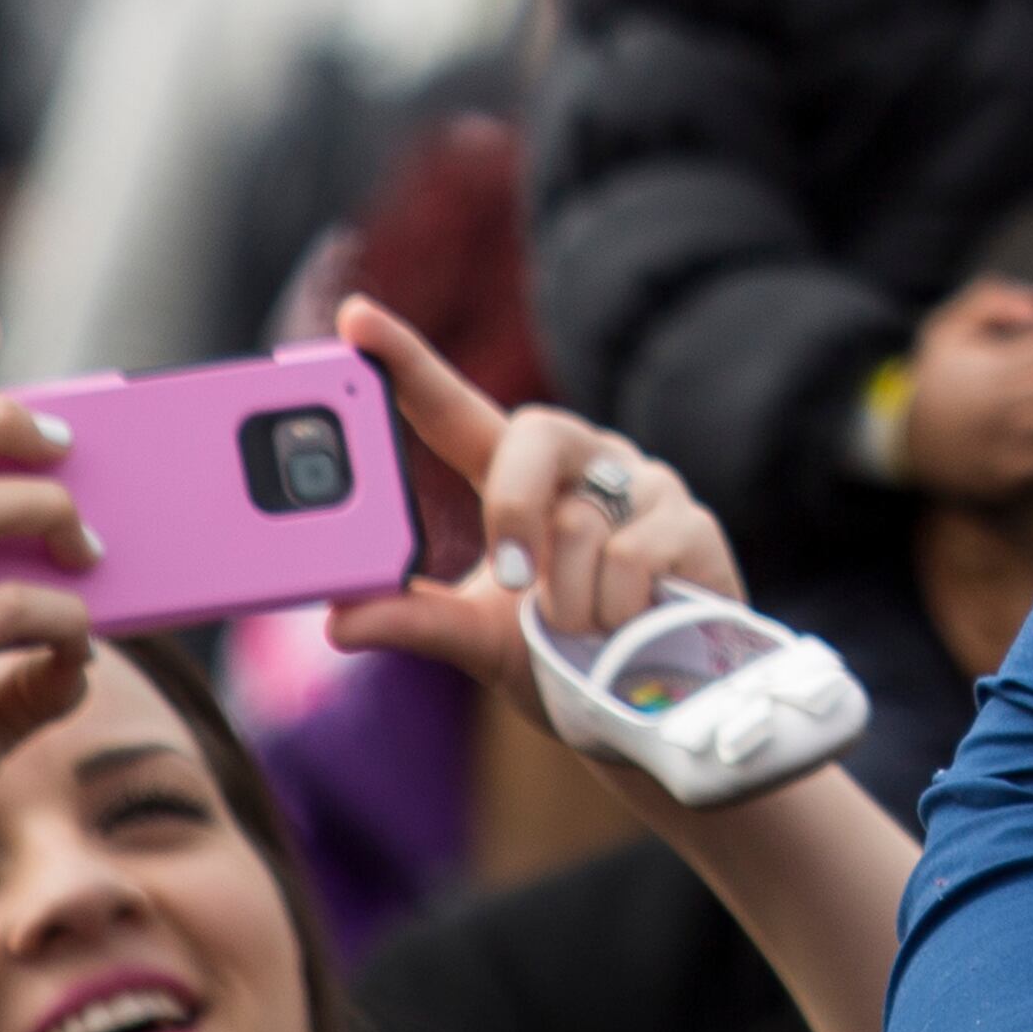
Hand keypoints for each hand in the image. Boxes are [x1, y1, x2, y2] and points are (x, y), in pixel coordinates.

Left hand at [323, 294, 742, 715]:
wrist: (652, 712)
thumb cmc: (563, 659)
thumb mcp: (479, 639)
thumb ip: (416, 623)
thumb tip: (337, 621)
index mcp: (521, 477)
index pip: (455, 409)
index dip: (408, 362)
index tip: (355, 319)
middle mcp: (584, 463)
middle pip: (534, 432)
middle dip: (514, 506)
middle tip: (510, 578)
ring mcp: (646, 486)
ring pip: (579, 520)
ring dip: (567, 602)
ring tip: (588, 630)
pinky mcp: (694, 522)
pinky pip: (632, 557)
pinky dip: (614, 611)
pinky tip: (633, 626)